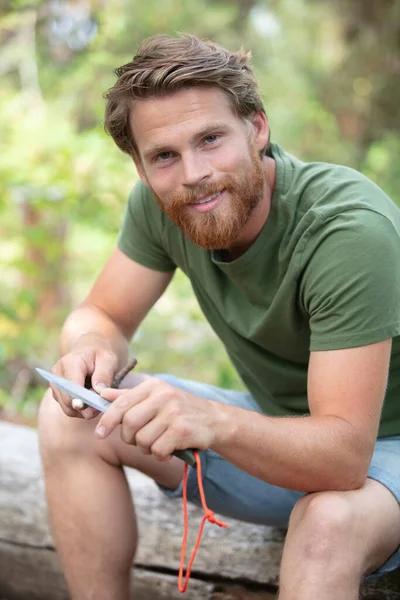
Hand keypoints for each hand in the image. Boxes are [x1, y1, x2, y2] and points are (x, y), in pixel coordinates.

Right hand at [50, 333, 118, 418]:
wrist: (89, 348)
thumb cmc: (100, 353)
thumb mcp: (108, 360)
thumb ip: (104, 375)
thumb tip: (98, 392)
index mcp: (70, 363)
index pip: (72, 388)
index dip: (83, 402)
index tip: (96, 409)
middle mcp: (57, 373)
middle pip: (67, 401)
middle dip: (85, 408)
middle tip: (101, 407)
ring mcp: (54, 383)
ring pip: (66, 407)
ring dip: (82, 410)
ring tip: (97, 403)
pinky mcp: (56, 391)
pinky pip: (66, 407)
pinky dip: (79, 409)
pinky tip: (90, 402)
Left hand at [95, 378, 224, 460]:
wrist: (214, 419)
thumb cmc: (179, 408)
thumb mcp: (155, 396)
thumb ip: (127, 396)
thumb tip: (100, 394)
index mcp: (154, 386)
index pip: (122, 403)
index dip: (107, 420)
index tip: (99, 434)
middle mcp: (164, 396)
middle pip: (129, 424)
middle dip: (130, 438)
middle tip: (138, 440)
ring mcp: (174, 413)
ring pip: (143, 440)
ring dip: (147, 448)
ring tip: (158, 443)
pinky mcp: (183, 430)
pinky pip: (158, 450)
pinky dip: (160, 455)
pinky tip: (169, 450)